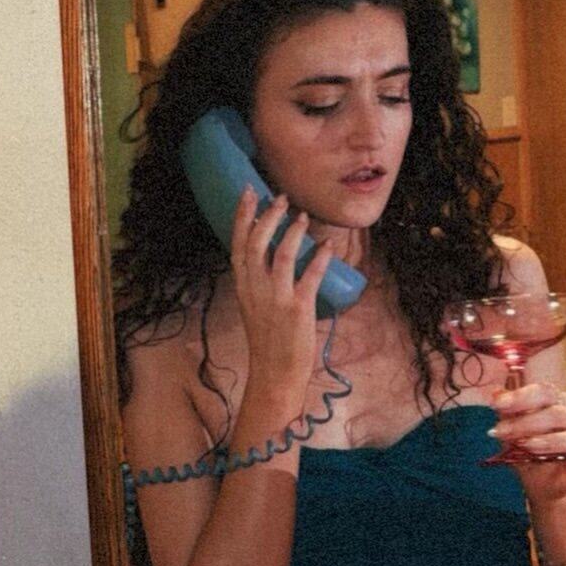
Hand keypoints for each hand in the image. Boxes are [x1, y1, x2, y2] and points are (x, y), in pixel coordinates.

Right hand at [229, 189, 332, 405]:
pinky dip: (320, 258)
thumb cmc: (267, 339)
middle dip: (268, 216)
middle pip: (257, 243)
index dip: (242, 216)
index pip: (238, 244)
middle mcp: (255, 288)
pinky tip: (327, 246)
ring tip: (302, 216)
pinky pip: (310, 276)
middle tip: (280, 198)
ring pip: (282, 254)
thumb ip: (258, 280)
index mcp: (242, 286)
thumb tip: (271, 254)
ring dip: (293, 232)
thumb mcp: (253, 305)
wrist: (274, 372)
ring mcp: (276, 298)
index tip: (248, 193)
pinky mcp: (298, 308)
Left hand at [490, 383, 565, 501]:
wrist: (538, 482)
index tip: (498, 404)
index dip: (521, 396)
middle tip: (501, 432)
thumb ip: (506, 412)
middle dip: (525, 423)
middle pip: (557, 414)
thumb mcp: (511, 430)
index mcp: (556, 403)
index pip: (544, 391)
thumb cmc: (526, 450)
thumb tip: (494, 393)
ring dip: (551, 441)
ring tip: (527, 446)